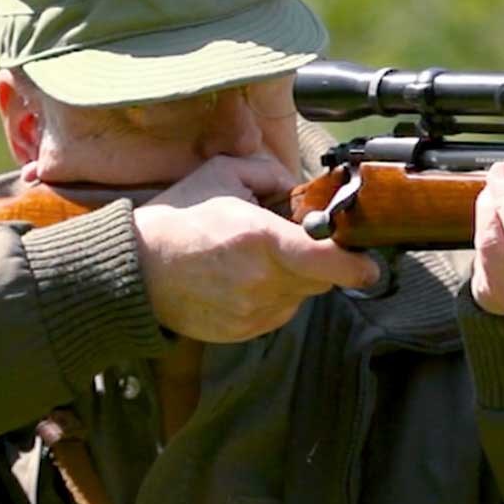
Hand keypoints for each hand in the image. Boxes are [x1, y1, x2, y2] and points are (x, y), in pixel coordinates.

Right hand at [134, 154, 379, 341]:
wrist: (135, 269)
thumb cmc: (179, 217)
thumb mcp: (224, 173)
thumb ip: (272, 174)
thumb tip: (303, 188)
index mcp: (262, 239)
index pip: (332, 262)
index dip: (358, 264)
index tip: (367, 261)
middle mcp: (262, 281)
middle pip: (323, 279)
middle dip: (320, 262)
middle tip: (296, 244)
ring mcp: (253, 311)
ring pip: (302, 297)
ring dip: (295, 280)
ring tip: (258, 261)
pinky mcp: (244, 331)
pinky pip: (279, 313)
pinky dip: (274, 297)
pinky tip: (244, 280)